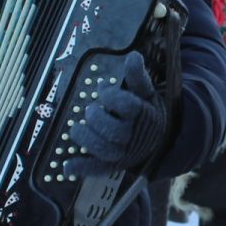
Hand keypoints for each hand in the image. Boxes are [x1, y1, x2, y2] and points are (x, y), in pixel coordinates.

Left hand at [69, 51, 167, 174]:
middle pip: (112, 129)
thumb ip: (137, 77)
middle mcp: (132, 135)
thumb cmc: (146, 112)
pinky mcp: (114, 164)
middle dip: (96, 117)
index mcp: (142, 115)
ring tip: (77, 127)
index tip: (103, 90)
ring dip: (85, 138)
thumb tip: (134, 56)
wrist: (158, 140)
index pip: (127, 106)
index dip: (111, 96)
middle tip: (90, 109)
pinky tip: (67, 166)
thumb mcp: (145, 93)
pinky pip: (98, 169)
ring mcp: (123, 152)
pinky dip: (82, 169)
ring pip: (103, 149)